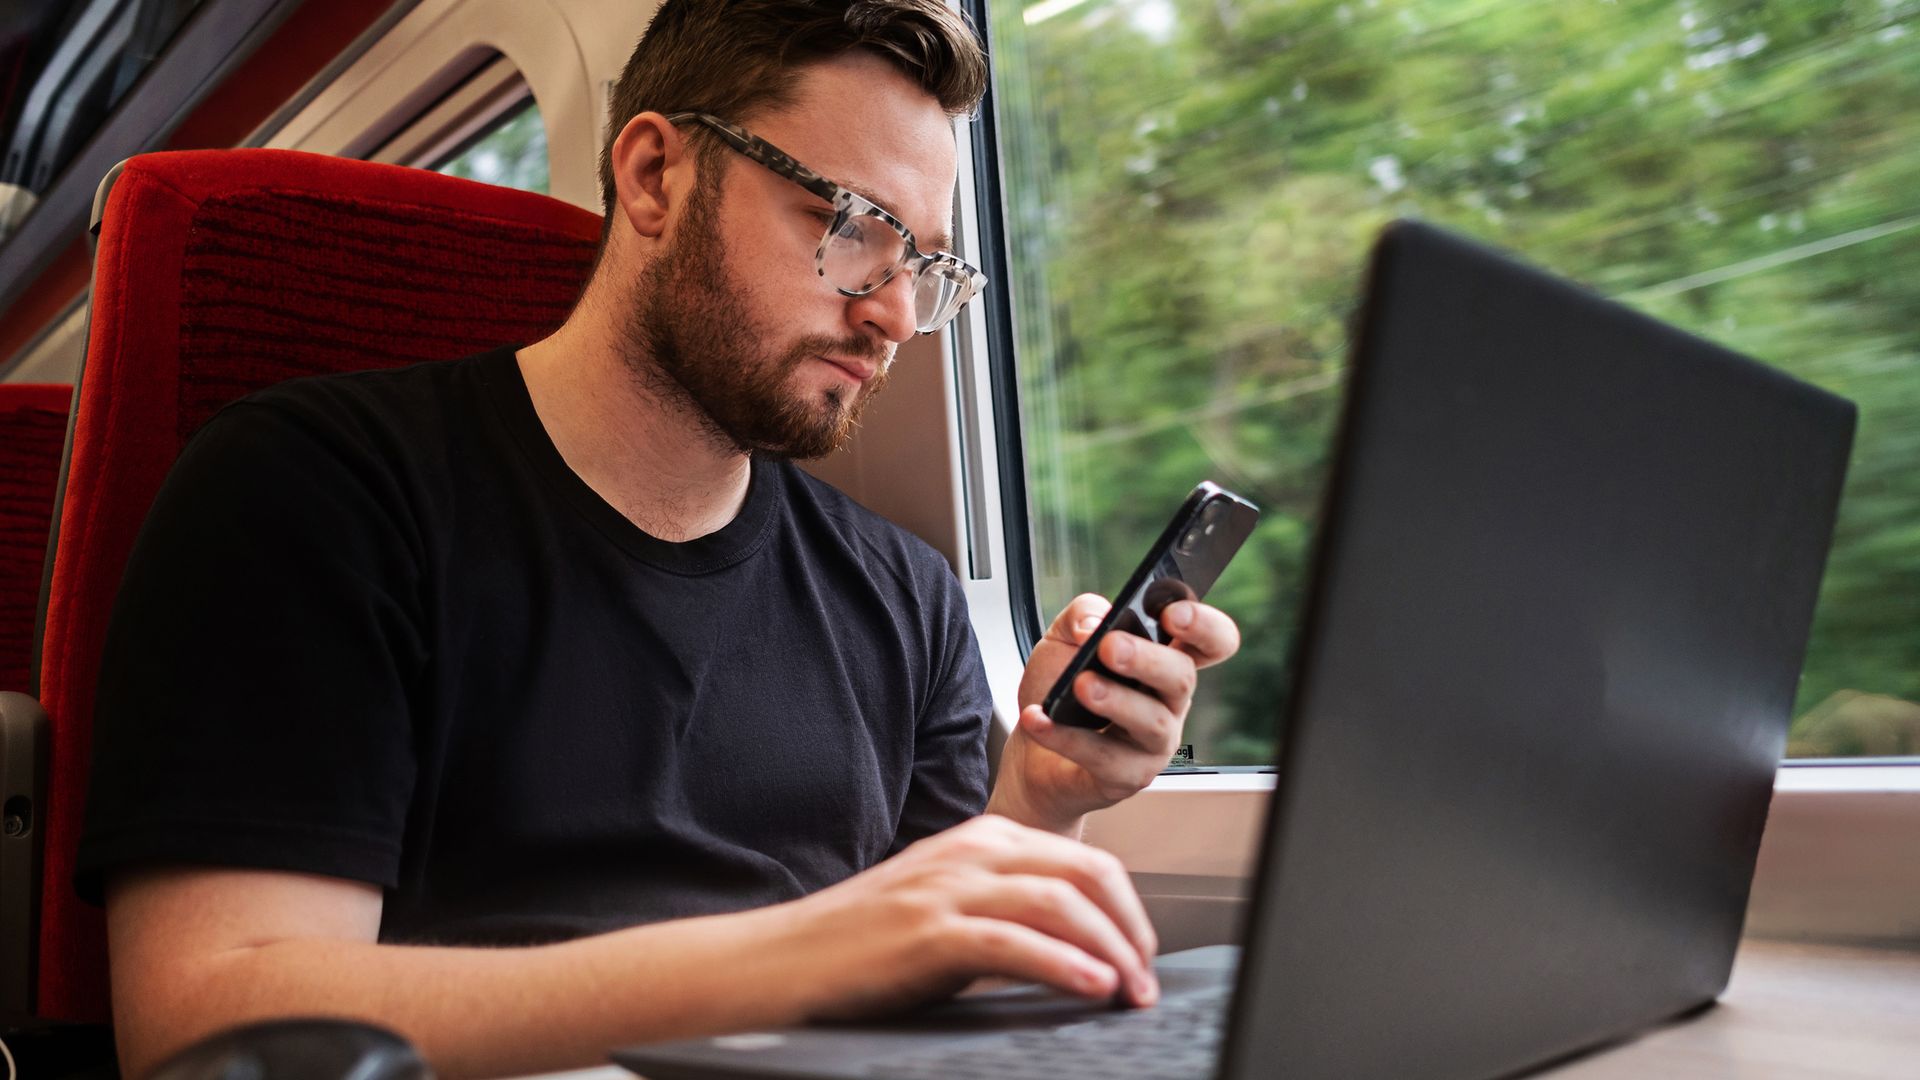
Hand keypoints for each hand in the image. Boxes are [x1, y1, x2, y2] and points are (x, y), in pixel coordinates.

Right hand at [771, 816, 1158, 1018]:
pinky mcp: (929, 933)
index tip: (1140, 954)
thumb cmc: (864, 940)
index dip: (1127, 910)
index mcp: (982, 839)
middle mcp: (972, 853)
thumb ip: (1006, 908)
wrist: (785, 957)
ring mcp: (949, 889)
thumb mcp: (947, 905)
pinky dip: (1064, 965)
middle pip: (1086, 873)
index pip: (1084, 860)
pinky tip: (1090, 988)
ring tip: (1130, 990)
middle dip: (1131, 928)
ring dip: (1111, 950)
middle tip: (1146, 978)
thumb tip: (1079, 947)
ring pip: (1060, 902)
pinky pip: (1014, 942)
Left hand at [994, 594, 1241, 830]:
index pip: (1213, 641)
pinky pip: (1104, 757)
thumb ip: (1081, 614)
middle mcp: (1169, 701)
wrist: (1031, 751)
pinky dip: (1066, 737)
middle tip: (1109, 646)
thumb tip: (1094, 624)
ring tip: (1080, 685)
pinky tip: (1039, 718)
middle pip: (1182, 678)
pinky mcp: (1128, 776)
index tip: (1171, 613)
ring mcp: (1154, 743)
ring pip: (1153, 722)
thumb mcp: (1064, 638)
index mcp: (1165, 660)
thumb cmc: (1059, 689)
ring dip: (1115, 700)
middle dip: (1147, 659)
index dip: (1204, 625)